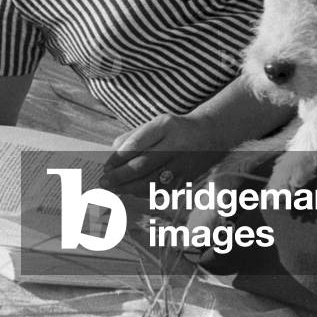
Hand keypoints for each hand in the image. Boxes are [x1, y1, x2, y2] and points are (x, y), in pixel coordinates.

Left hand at [100, 113, 226, 196]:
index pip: (137, 144)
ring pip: (153, 181)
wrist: (211, 134)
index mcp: (165, 127)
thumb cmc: (175, 129)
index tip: (105, 167)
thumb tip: (113, 152)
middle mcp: (175, 145)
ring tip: (115, 189)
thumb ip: (134, 136)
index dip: (119, 158)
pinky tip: (132, 192)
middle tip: (104, 182)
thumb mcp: (156, 123)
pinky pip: (163, 189)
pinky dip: (145, 192)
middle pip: (144, 165)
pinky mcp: (187, 177)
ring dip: (130, 187)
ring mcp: (183, 163)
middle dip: (121, 176)